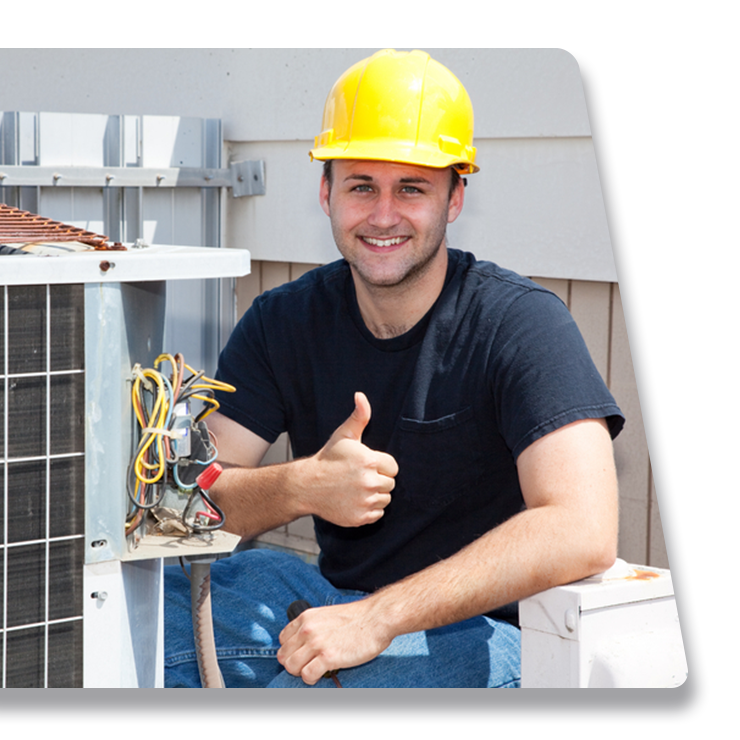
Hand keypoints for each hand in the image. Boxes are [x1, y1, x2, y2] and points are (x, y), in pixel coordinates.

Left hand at [277, 599, 392, 684]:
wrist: (376, 618)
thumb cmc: (356, 618)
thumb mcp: (327, 614)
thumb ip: (313, 625)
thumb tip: (304, 642)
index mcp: (307, 617)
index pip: (283, 639)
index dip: (290, 650)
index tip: (300, 654)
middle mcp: (308, 629)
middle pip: (284, 655)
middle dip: (294, 664)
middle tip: (307, 665)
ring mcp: (317, 643)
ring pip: (291, 667)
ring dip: (301, 672)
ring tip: (314, 670)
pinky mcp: (328, 657)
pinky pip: (307, 675)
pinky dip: (311, 679)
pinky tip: (321, 674)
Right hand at [301, 392, 397, 526]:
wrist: (306, 486)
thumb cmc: (327, 459)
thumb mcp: (343, 435)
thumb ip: (359, 416)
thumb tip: (361, 396)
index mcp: (369, 461)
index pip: (393, 467)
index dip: (381, 465)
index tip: (366, 465)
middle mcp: (369, 482)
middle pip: (390, 484)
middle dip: (379, 480)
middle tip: (359, 477)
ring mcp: (365, 502)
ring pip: (385, 500)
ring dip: (375, 495)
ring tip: (356, 488)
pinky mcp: (360, 518)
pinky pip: (378, 514)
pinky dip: (369, 510)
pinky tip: (355, 501)